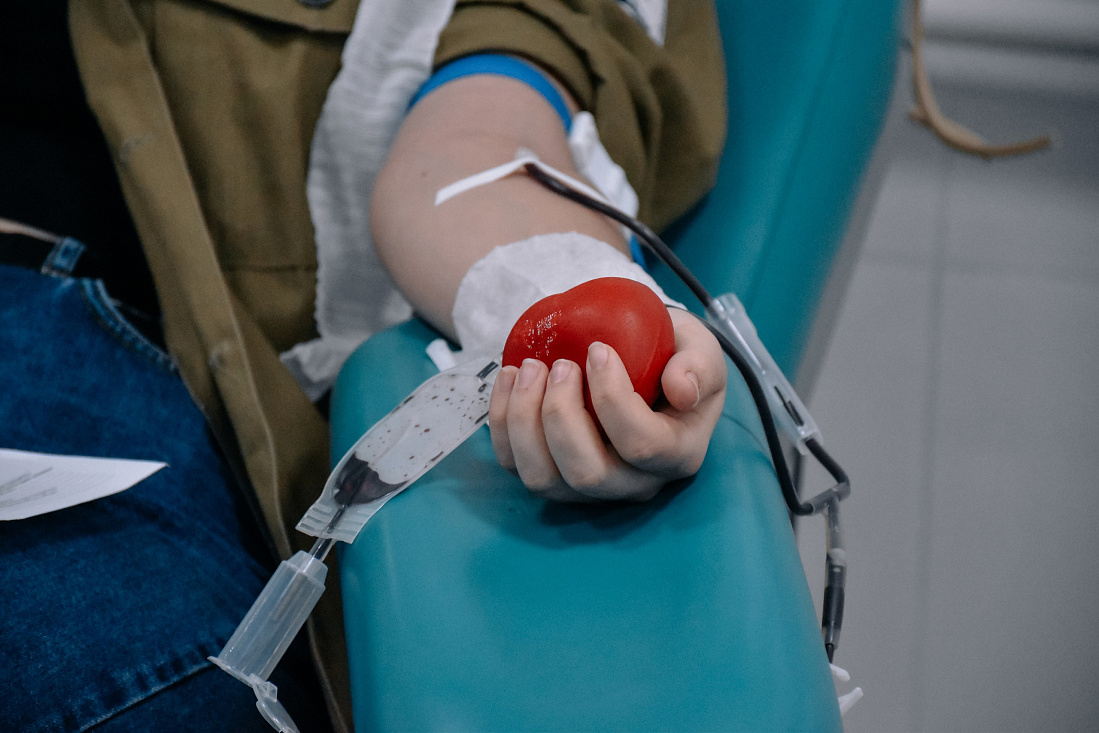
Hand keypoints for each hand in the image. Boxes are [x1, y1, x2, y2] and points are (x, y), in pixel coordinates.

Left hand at [488, 308, 725, 501]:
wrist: (645, 361)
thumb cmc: (672, 355)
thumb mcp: (699, 349)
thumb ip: (700, 364)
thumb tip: (682, 390)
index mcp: (678, 455)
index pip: (643, 445)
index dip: (612, 398)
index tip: (597, 349)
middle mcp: (633, 483)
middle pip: (587, 473)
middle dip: (560, 413)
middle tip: (559, 364)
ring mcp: (589, 488)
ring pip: (543, 479)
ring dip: (524, 420)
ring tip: (528, 368)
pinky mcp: (552, 476)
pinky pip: (515, 465)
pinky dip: (501, 424)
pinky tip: (508, 379)